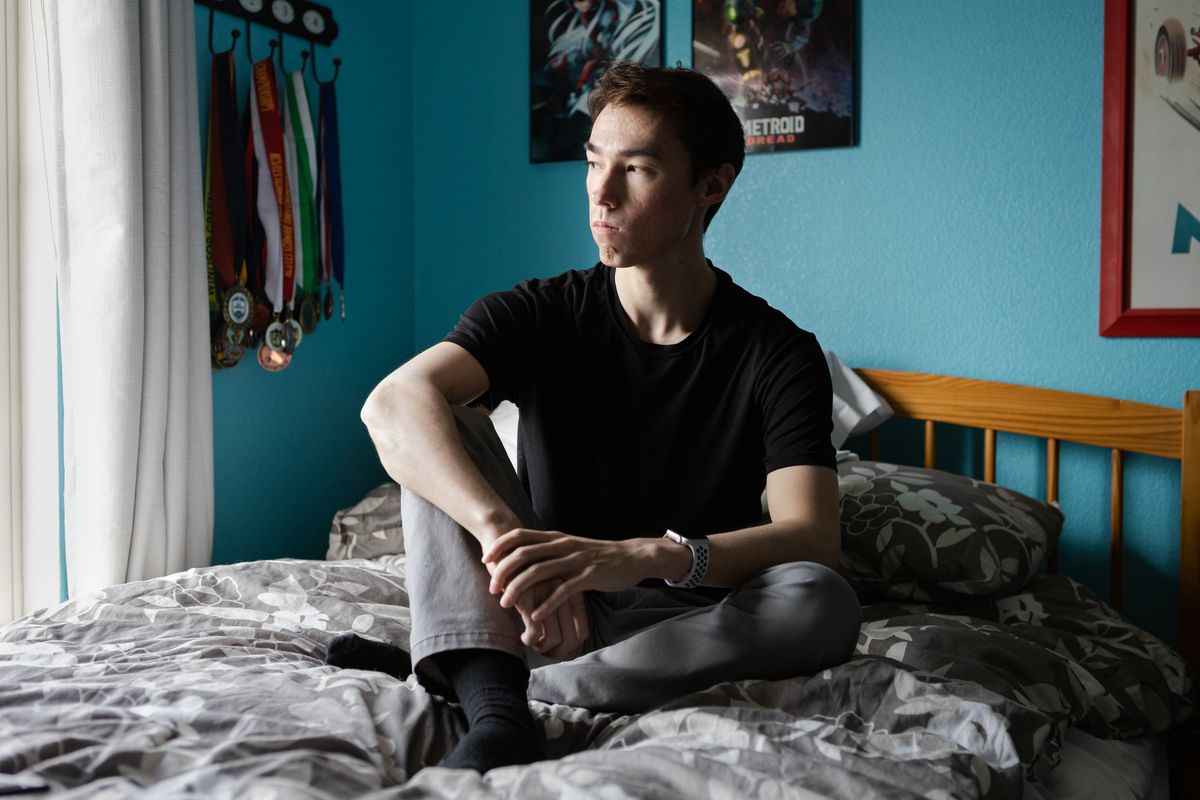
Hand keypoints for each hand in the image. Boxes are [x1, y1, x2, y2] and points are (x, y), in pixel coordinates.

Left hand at [481, 529, 647, 623]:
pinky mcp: (589, 576)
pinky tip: (536, 616)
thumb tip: (521, 559)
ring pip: (539, 572)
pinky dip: (546, 603)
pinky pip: (563, 591)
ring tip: (507, 604)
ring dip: (519, 589)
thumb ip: (548, 551)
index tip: (486, 560)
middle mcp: (563, 546)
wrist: (631, 557)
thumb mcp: (569, 547)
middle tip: (492, 588)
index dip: (500, 546)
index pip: (521, 536)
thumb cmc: (596, 555)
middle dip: (504, 571)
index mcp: (555, 537)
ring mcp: (576, 560)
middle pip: (524, 554)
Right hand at [481, 549, 587, 659]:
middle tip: (546, 653)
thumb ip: (557, 595)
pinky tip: (524, 638)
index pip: (582, 629)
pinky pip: (535, 630)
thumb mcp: (547, 577)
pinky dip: (530, 639)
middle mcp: (563, 590)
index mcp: (572, 586)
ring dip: (543, 647)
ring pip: (554, 637)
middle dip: (558, 650)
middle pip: (571, 638)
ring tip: (534, 647)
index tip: (559, 649)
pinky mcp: (529, 598)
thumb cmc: (525, 561)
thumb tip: (561, 629)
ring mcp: (547, 594)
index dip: (572, 644)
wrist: (503, 536)